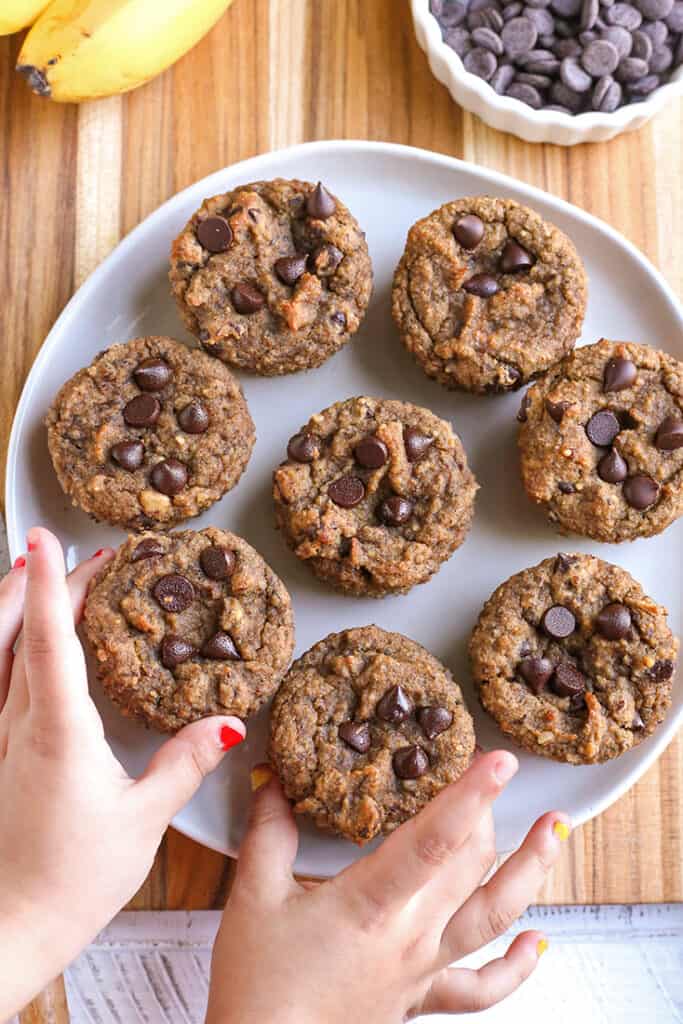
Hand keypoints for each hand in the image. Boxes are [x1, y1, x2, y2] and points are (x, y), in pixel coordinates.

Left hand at [0, 528, 245, 1019]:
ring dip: (14, 604)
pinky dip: (5, 642)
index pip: (51, 640)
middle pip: (19, 631)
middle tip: (81, 553)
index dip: (52, 584)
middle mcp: (15, 724)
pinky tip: (18, 637)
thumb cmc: (70, 880)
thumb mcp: (141, 822)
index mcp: (57, 733)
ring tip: (36, 573)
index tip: (47, 537)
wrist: (7, 929)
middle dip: (44, 581)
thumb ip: (184, 765)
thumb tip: (228, 726)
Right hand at [206, 754, 568, 1022]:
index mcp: (372, 902)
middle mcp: (410, 934)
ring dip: (532, 871)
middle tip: (499, 769)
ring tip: (556, 831)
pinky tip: (539, 944)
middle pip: (471, 864)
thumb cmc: (258, 985)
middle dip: (492, 810)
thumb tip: (272, 778)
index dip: (471, 796)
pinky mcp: (419, 998)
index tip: (499, 760)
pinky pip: (481, 989)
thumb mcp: (253, 895)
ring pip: (494, 917)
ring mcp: (422, 969)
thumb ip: (268, 831)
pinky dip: (517, 968)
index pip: (435, 839)